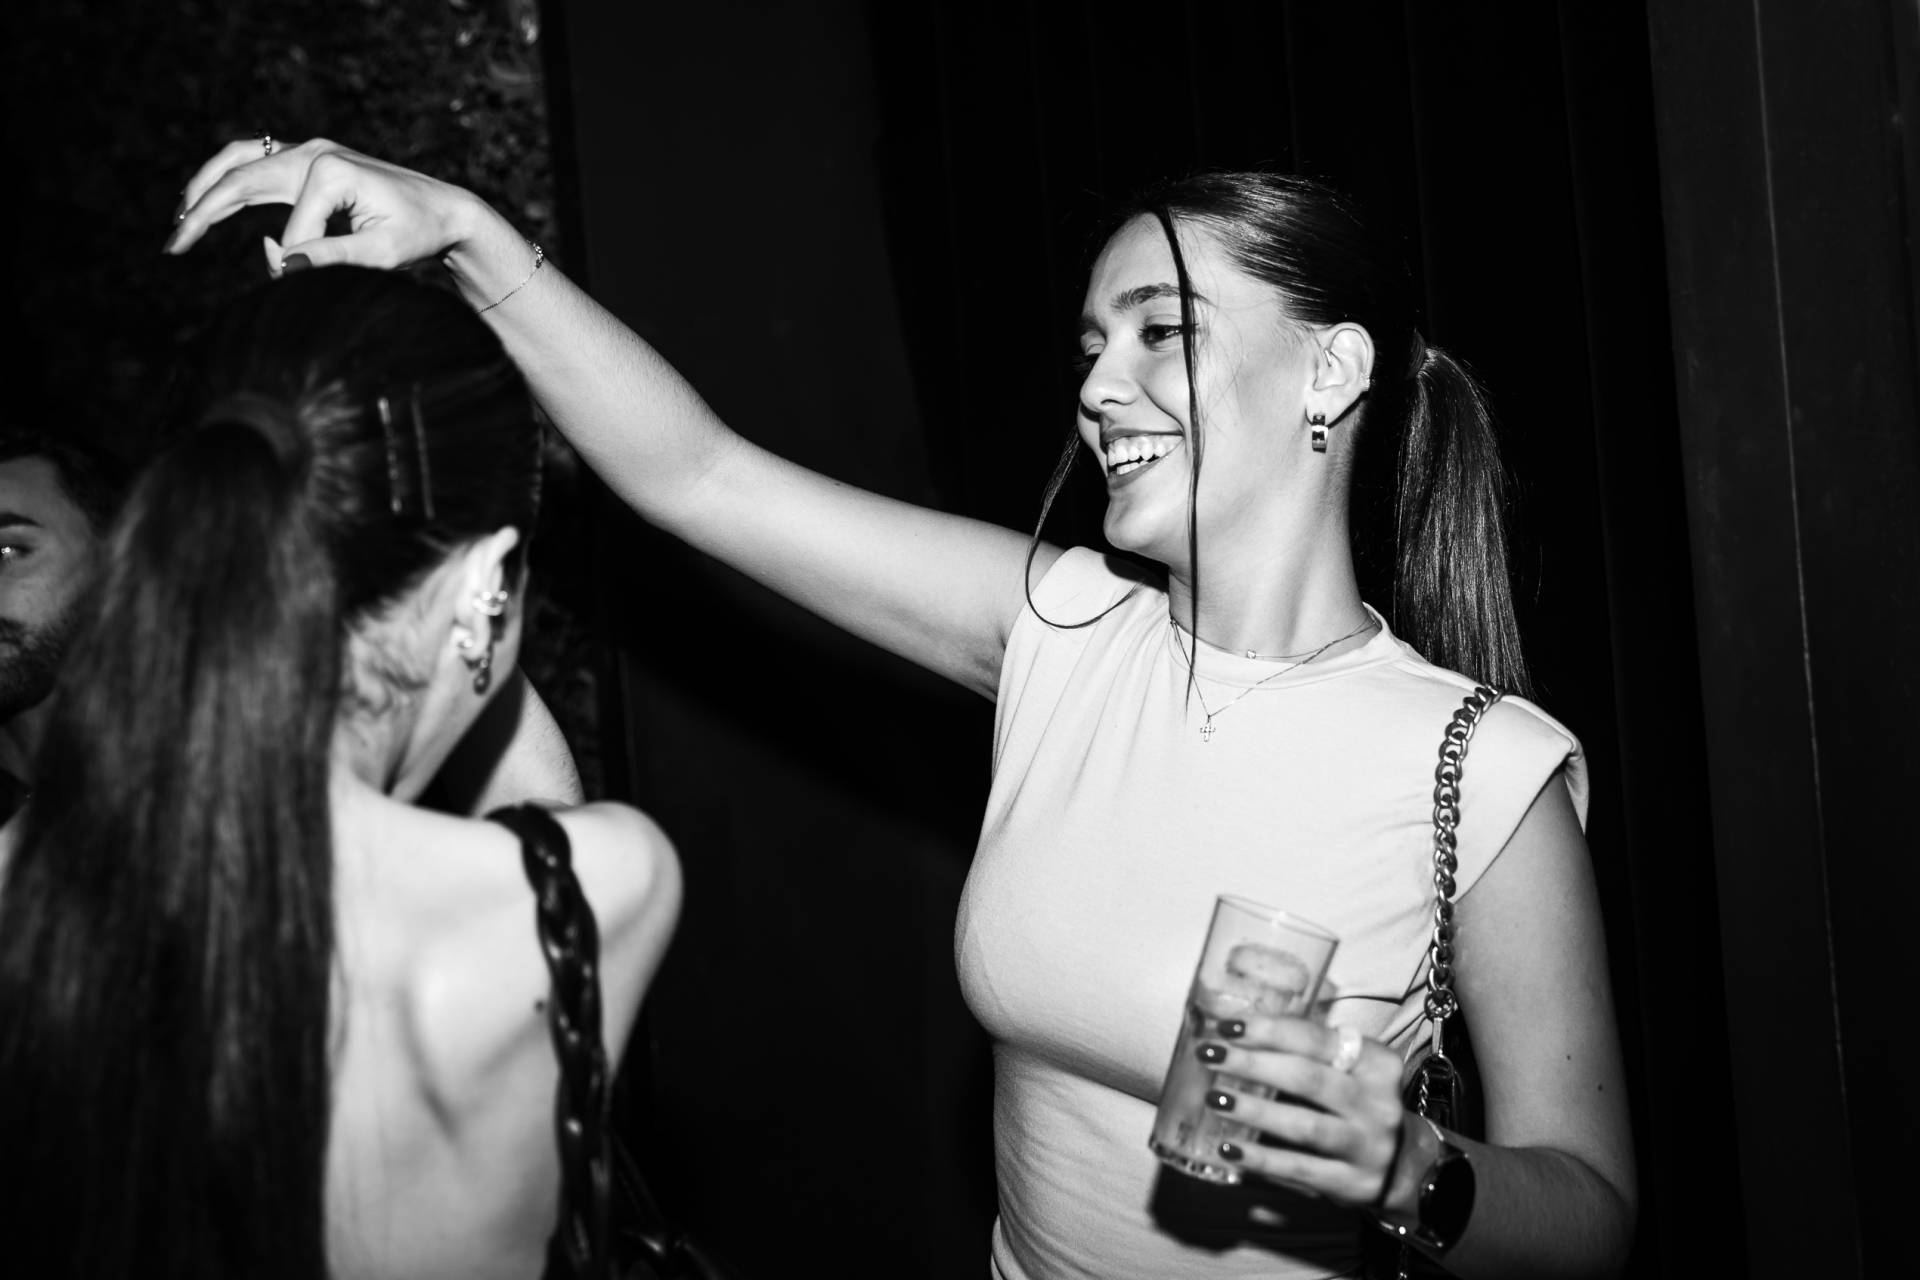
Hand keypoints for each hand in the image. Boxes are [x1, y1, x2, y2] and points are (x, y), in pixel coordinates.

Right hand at [164, 137, 491, 282]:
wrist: (445, 210)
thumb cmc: (419, 233)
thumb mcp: (383, 254)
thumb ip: (333, 258)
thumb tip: (285, 264)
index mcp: (329, 170)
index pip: (292, 228)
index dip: (292, 263)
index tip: (298, 286)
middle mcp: (313, 152)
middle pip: (240, 179)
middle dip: (202, 212)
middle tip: (172, 245)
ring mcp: (310, 150)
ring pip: (241, 162)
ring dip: (206, 188)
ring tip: (179, 221)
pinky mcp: (311, 159)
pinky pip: (258, 164)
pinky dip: (230, 181)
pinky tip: (210, 204)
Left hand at [1199, 1016, 1414, 1212]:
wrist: (1404, 1164)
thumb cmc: (1357, 1104)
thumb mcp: (1349, 1071)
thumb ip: (1307, 1053)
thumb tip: (1235, 1032)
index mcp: (1376, 1063)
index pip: (1317, 1040)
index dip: (1269, 1030)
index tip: (1228, 1025)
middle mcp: (1378, 1103)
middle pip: (1308, 1079)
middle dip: (1253, 1065)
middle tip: (1210, 1055)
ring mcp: (1368, 1146)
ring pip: (1305, 1126)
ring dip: (1254, 1111)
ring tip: (1215, 1099)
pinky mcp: (1353, 1183)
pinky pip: (1300, 1169)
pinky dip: (1261, 1159)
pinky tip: (1229, 1148)